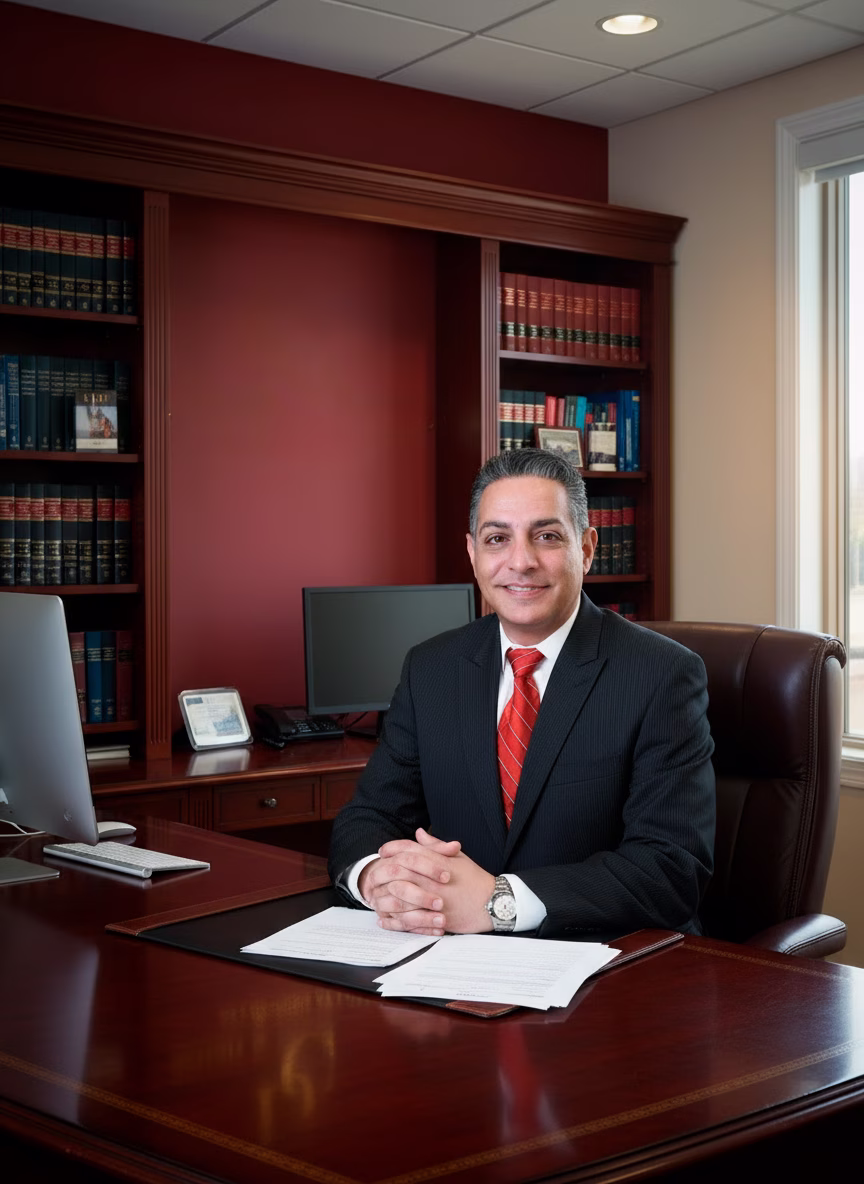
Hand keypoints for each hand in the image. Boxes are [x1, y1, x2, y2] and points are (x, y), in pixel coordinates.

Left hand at [362, 828, 494, 935]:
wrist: (494, 903)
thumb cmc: (476, 880)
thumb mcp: (458, 857)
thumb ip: (435, 845)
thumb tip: (419, 833)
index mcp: (438, 862)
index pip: (409, 850)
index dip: (392, 848)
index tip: (383, 851)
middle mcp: (433, 879)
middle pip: (399, 870)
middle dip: (383, 870)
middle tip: (374, 871)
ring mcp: (433, 899)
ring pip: (400, 895)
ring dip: (384, 895)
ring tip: (375, 895)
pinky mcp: (435, 918)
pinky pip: (408, 919)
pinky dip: (393, 919)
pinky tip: (385, 918)